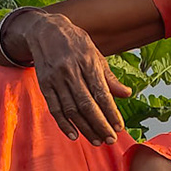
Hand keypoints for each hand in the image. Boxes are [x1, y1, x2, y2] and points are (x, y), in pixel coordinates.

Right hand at [6, 9, 131, 144]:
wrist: (44, 30)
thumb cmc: (74, 42)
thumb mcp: (95, 53)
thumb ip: (109, 76)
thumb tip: (127, 94)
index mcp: (87, 62)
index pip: (101, 92)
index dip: (111, 112)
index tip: (119, 127)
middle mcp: (70, 71)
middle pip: (86, 104)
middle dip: (100, 125)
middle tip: (110, 139)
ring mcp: (55, 79)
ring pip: (71, 110)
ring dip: (85, 128)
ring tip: (97, 140)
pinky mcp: (44, 85)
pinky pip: (54, 108)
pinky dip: (63, 124)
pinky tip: (74, 135)